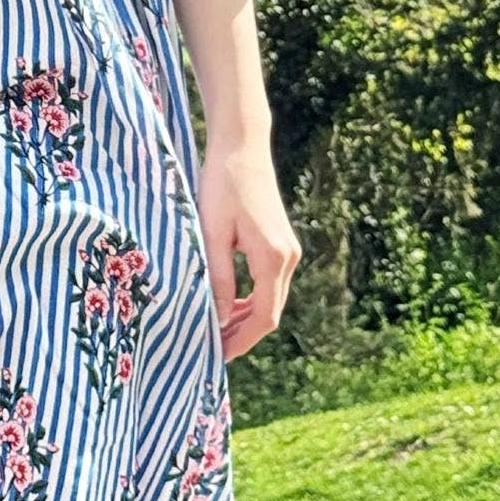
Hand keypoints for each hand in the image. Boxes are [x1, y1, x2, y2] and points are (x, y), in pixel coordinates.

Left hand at [197, 133, 301, 361]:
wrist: (242, 145)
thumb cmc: (222, 184)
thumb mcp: (212, 234)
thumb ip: (218, 279)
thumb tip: (219, 320)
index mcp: (272, 258)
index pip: (263, 318)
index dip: (241, 341)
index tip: (217, 354)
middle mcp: (288, 258)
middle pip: (270, 313)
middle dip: (242, 334)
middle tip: (210, 347)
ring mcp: (289, 250)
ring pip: (271, 299)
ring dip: (245, 317)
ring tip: (215, 329)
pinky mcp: (282, 242)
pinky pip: (270, 283)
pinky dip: (251, 298)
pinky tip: (228, 302)